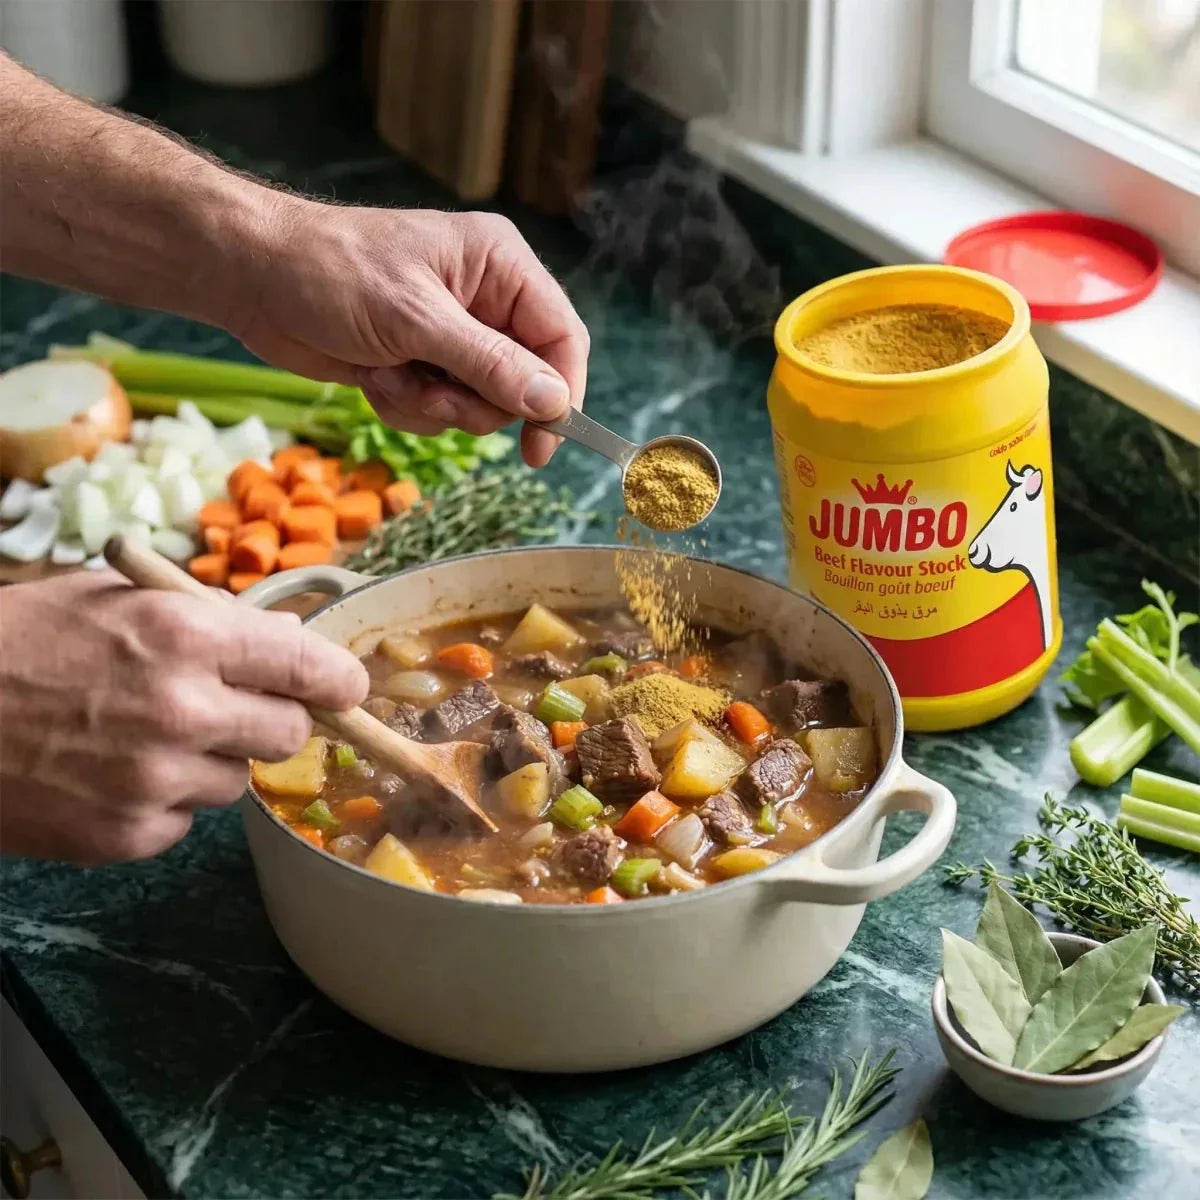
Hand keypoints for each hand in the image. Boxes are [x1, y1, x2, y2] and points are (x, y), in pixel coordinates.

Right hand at [0, 572, 367, 863]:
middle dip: (271, 720)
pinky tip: (110, 773)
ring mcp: (154, 780)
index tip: (347, 687)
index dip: (338, 679)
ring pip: (237, 782)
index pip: (306, 666)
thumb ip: (213, 620)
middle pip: (289, 734)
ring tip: (142, 736)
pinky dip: (163, 801)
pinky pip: (185, 820)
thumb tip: (289, 640)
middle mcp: (181, 710)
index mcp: (184, 636)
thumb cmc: (20, 641)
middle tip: (232, 708)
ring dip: (211, 761)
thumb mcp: (117, 599)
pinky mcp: (127, 835)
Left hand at [232, 201, 588, 466]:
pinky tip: (372, 376)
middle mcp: (486, 301)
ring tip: (389, 373)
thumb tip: (554, 402)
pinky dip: (406, 406)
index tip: (542, 445)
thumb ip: (491, 363)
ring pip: (479, 405)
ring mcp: (453, 336)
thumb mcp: (416, 320)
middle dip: (474, 401)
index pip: (562, 338)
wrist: (253, 279)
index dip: (561, 394)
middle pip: (524, 383)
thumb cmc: (331, 273)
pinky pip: (440, 411)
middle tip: (432, 390)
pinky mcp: (422, 364)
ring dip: (432, 405)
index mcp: (499, 266)